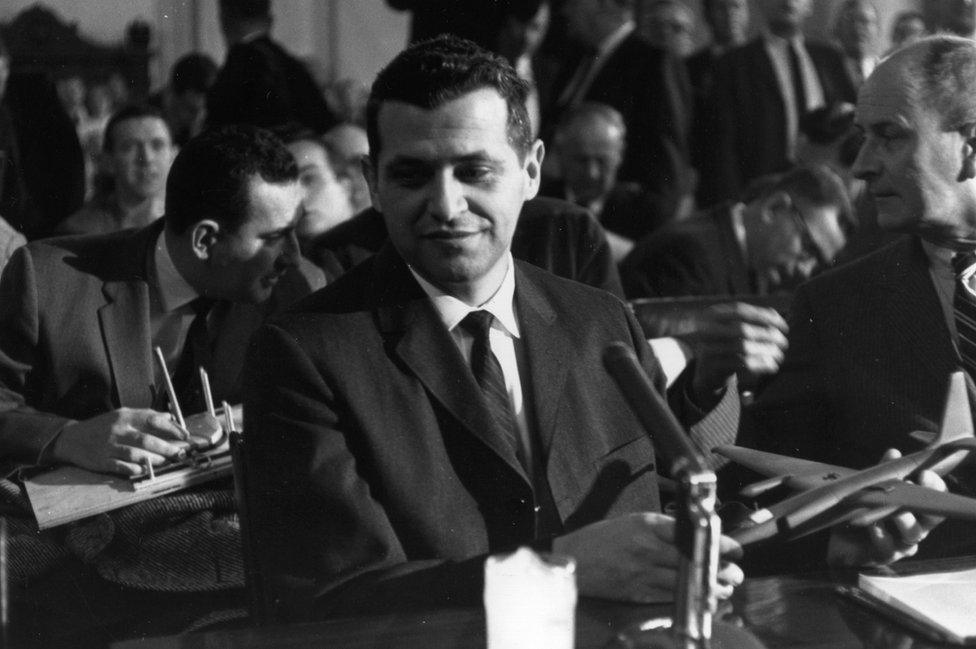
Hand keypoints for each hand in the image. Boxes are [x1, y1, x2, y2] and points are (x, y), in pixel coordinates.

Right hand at [52, 407, 189, 475]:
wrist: (71, 438)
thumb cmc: (103, 426)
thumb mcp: (122, 415)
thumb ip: (145, 416)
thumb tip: (170, 418)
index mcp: (125, 416)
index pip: (153, 420)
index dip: (172, 428)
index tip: (185, 436)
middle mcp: (118, 430)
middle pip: (147, 440)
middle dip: (167, 448)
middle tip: (180, 453)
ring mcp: (109, 446)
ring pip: (136, 454)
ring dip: (154, 460)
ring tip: (166, 462)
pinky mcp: (101, 461)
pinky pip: (121, 467)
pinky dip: (135, 469)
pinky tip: (145, 470)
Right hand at [552, 512, 743, 602]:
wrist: (573, 558)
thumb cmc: (602, 539)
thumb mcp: (632, 522)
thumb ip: (660, 528)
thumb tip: (693, 535)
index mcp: (646, 525)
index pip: (690, 534)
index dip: (716, 542)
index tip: (735, 548)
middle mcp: (645, 547)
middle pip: (691, 560)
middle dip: (718, 568)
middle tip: (736, 573)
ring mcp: (640, 572)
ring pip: (684, 581)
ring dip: (708, 586)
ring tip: (726, 589)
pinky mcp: (635, 592)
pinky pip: (667, 597)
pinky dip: (688, 599)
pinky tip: (701, 600)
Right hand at [686, 303, 788, 401]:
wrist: (707, 373)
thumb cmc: (727, 345)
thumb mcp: (734, 329)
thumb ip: (752, 320)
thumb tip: (775, 315)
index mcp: (712, 315)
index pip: (740, 311)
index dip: (764, 316)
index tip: (783, 326)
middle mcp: (706, 330)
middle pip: (743, 329)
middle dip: (768, 336)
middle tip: (784, 343)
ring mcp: (708, 349)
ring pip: (743, 347)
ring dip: (766, 351)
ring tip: (779, 355)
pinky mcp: (714, 367)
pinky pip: (742, 364)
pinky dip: (761, 365)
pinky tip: (772, 366)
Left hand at [827, 449, 945, 566]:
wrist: (839, 540)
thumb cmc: (862, 511)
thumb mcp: (871, 489)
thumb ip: (884, 473)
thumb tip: (893, 453)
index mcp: (915, 510)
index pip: (935, 499)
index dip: (935, 487)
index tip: (924, 474)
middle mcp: (914, 528)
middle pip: (930, 518)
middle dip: (925, 504)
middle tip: (912, 489)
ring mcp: (900, 544)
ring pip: (913, 534)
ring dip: (904, 521)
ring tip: (895, 511)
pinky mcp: (882, 556)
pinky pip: (887, 549)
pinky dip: (881, 537)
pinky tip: (873, 527)